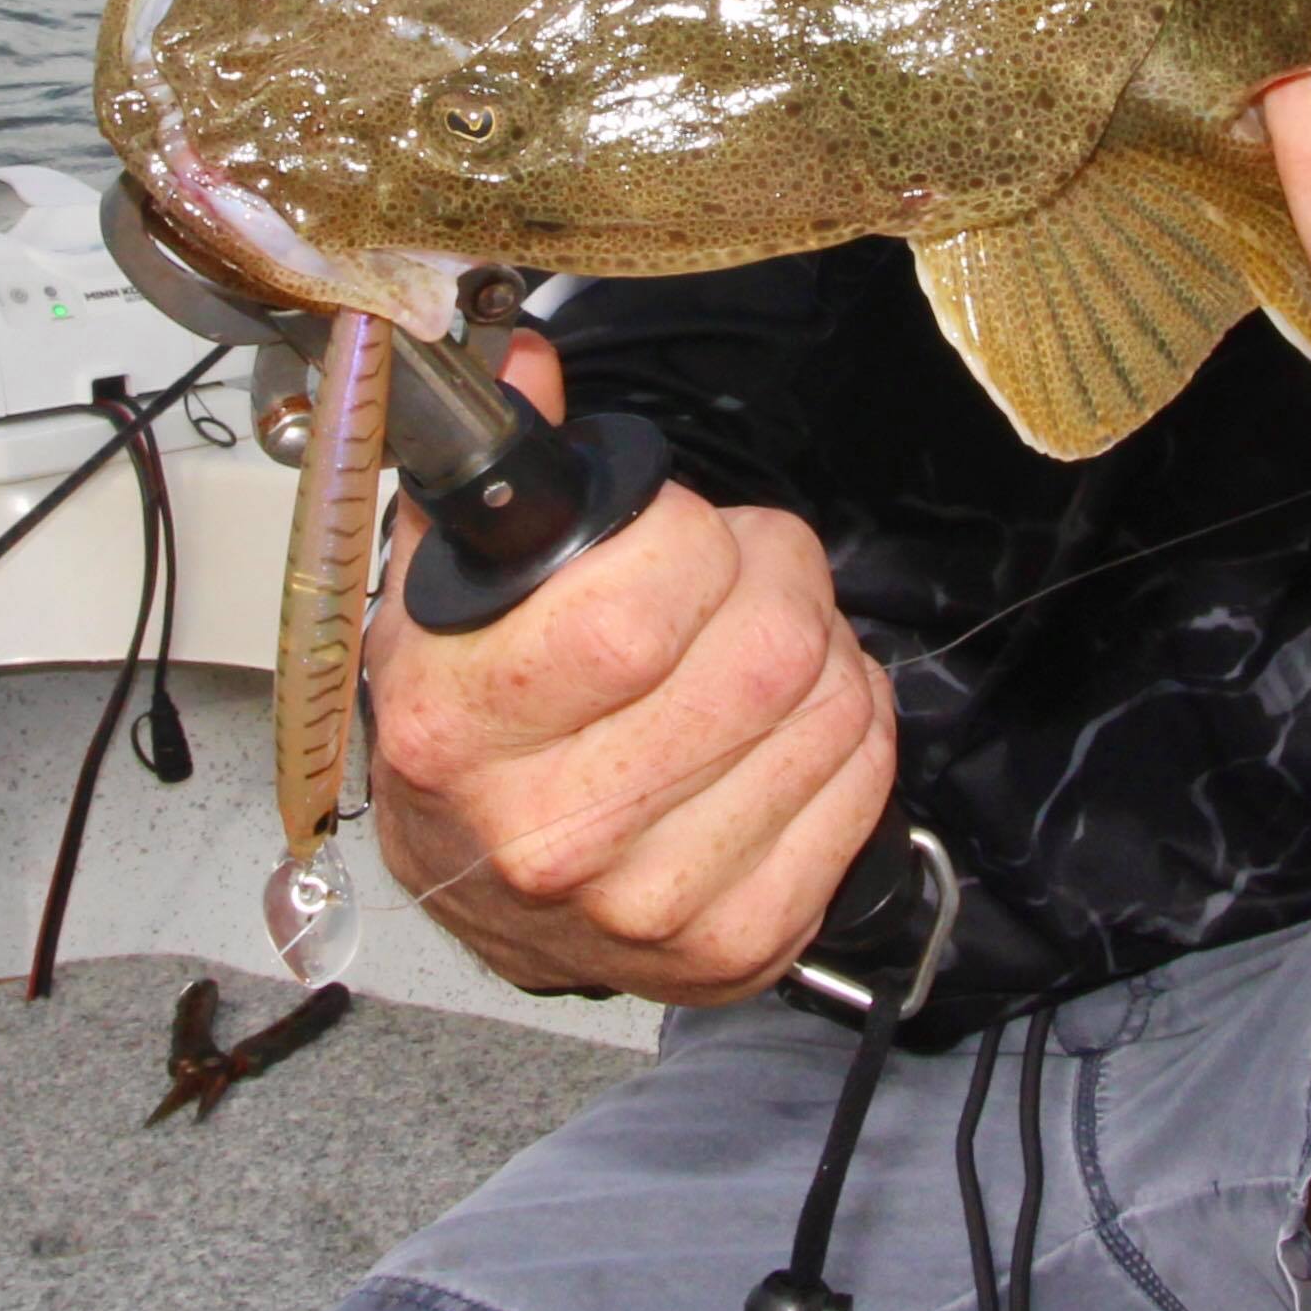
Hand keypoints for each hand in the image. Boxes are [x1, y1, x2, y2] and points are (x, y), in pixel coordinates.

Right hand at [362, 333, 898, 1005]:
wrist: (474, 890)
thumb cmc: (472, 725)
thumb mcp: (448, 594)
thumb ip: (502, 475)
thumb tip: (531, 364)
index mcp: (456, 729)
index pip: (639, 605)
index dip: (692, 537)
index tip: (679, 532)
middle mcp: (547, 835)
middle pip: (764, 656)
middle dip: (782, 575)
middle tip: (750, 569)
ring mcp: (648, 905)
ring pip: (829, 712)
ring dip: (826, 648)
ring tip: (767, 644)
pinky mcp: (734, 946)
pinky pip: (862, 789)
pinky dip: (856, 728)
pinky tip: (795, 720)